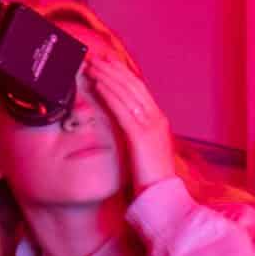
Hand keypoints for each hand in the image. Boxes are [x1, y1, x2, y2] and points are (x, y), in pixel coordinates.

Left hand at [83, 54, 174, 191]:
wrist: (163, 198)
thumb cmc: (150, 178)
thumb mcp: (143, 150)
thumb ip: (135, 133)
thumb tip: (119, 120)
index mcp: (158, 121)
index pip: (139, 89)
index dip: (122, 73)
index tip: (106, 62)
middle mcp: (156, 119)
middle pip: (133, 86)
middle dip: (113, 69)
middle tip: (95, 57)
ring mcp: (151, 127)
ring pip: (128, 94)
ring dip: (108, 77)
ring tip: (92, 67)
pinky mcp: (141, 138)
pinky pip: (123, 110)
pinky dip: (111, 95)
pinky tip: (99, 86)